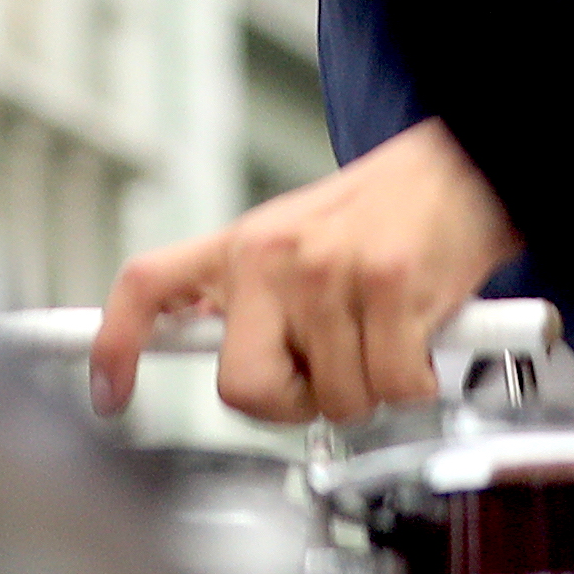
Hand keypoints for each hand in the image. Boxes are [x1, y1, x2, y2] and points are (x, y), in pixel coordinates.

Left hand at [89, 121, 520, 425]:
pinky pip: (394, 387)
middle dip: (292, 406)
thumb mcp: (299, 244)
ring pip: (335, 399)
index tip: (108, 394)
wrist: (465, 168)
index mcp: (243, 246)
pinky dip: (418, 383)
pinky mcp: (387, 282)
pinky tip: (423, 340)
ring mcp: (328, 269)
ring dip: (373, 389)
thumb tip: (228, 367)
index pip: (148, 285)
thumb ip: (257, 301)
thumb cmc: (386, 218)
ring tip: (389, 335)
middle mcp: (273, 256)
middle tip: (329, 376)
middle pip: (242, 388)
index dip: (114, 345)